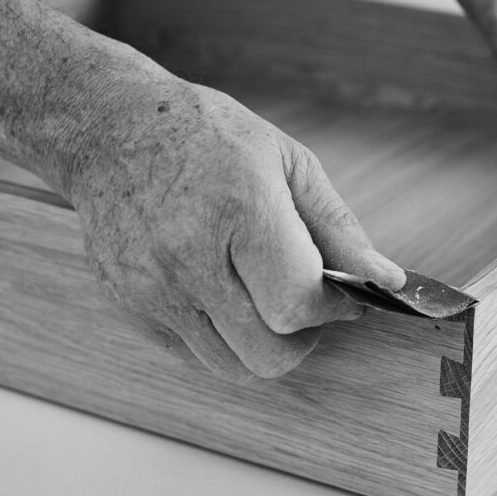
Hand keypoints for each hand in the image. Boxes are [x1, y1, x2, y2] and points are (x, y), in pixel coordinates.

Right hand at [66, 75, 404, 380]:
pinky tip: (223, 292)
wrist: (110, 128)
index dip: (333, 309)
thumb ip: (339, 229)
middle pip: (269, 353)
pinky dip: (222, 337)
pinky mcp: (129, 307)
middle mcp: (189, 256)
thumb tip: (386, 280)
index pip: (297, 303)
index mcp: (239, 209)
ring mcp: (152, 288)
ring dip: (263, 345)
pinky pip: (194, 353)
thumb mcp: (288, 162)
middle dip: (303, 338)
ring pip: (232, 367)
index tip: (341, 295)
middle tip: (305, 303)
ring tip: (265, 300)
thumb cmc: (208, 138)